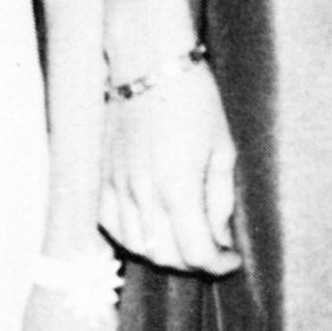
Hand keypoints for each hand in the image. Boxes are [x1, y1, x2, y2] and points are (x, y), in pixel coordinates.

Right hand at [99, 58, 241, 274]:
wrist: (147, 65)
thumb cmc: (193, 101)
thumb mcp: (222, 149)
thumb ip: (220, 200)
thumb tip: (218, 236)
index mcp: (177, 187)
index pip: (196, 252)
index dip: (218, 264)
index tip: (231, 260)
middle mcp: (142, 194)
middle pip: (166, 257)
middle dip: (194, 263)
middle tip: (212, 251)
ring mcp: (116, 188)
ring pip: (137, 247)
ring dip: (164, 254)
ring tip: (184, 241)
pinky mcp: (100, 180)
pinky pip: (111, 227)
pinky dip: (133, 238)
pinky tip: (150, 229)